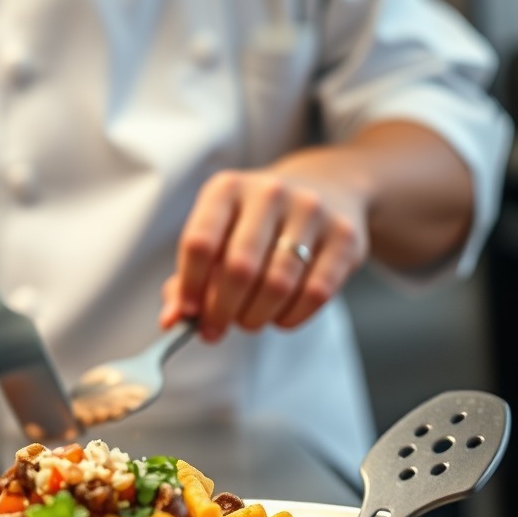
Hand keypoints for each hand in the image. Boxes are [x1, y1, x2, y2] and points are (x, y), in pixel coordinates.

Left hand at [159, 165, 369, 339]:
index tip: (187, 314)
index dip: (190, 286)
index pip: (199, 242)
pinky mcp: (345, 236)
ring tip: (248, 320)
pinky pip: (316, 293)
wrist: (327, 189)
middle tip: (216, 328)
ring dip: (256, 316)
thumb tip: (172, 320)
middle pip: (239, 268)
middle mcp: (269, 193)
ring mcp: (311, 211)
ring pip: (278, 284)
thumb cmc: (256, 223)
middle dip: (222, 309)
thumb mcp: (218, 233)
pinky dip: (291, 317)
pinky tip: (279, 317)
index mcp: (227, 188)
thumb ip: (189, 277)